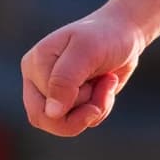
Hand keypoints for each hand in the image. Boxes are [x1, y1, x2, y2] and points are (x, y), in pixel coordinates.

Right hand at [20, 3, 144, 136]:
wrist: (124, 34)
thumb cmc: (104, 37)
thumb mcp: (86, 51)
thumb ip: (64, 80)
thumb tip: (51, 113)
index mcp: (34, 65)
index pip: (43, 105)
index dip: (75, 100)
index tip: (98, 74)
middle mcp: (38, 81)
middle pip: (47, 121)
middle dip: (81, 113)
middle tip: (103, 92)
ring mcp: (53, 93)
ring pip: (66, 124)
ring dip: (94, 109)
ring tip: (106, 84)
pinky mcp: (70, 101)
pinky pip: (81, 122)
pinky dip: (100, 109)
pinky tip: (106, 87)